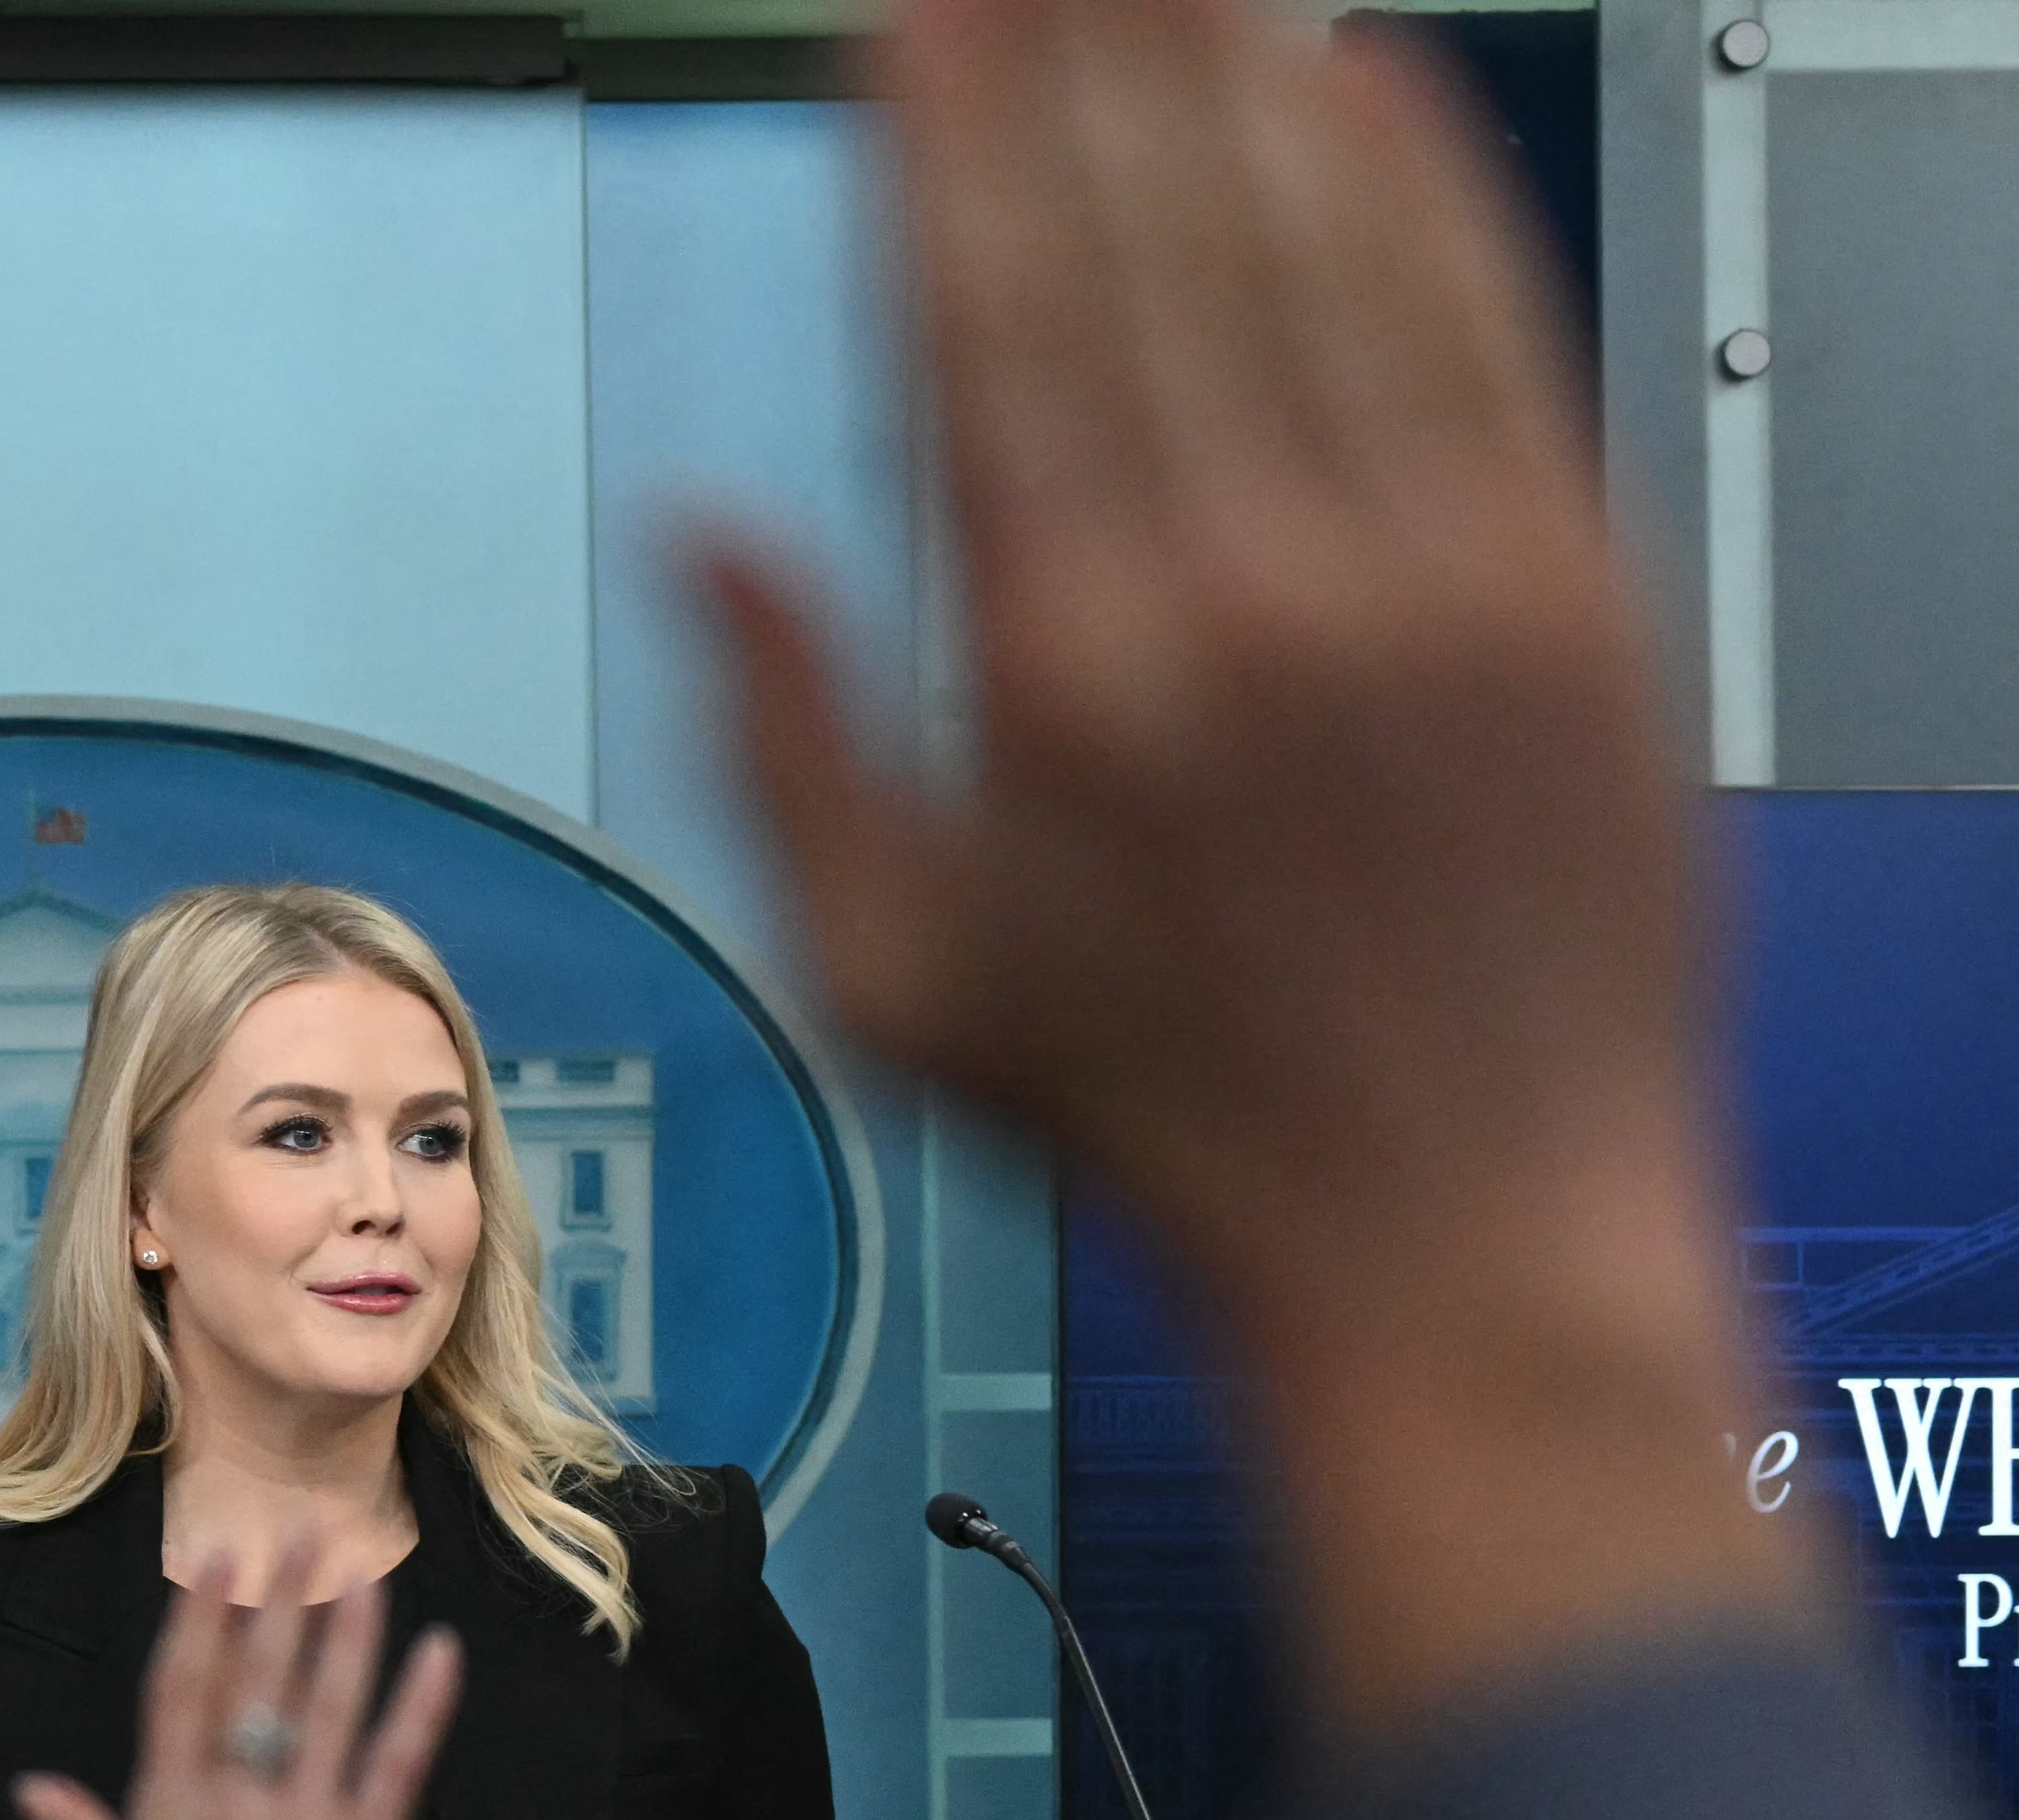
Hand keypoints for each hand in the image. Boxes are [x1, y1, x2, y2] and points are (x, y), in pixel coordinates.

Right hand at [14, 1551, 460, 1819]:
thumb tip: (37, 1787)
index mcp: (167, 1809)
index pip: (184, 1686)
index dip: (202, 1616)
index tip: (220, 1560)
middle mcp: (234, 1802)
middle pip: (259, 1676)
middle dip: (281, 1596)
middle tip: (303, 1527)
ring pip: (330, 1704)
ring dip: (350, 1630)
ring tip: (368, 1568)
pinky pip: (396, 1765)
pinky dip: (421, 1705)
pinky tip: (442, 1652)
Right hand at [706, 0, 1799, 1729]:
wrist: (1466, 1238)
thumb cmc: (1167, 1124)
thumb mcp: (898, 977)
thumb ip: (786, 737)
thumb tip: (702, 539)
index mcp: (1059, 671)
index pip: (987, 321)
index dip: (948, 141)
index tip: (913, 23)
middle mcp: (1244, 590)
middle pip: (1144, 240)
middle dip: (1071, 59)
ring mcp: (1430, 577)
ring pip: (1316, 247)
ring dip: (1229, 76)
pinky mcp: (1577, 592)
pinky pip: (1487, 325)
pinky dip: (1421, 183)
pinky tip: (1357, 74)